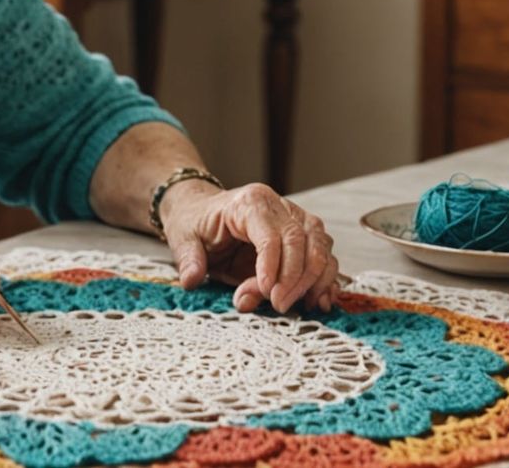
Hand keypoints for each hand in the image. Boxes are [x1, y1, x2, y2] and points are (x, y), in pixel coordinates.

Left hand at [159, 182, 340, 313]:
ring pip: (320, 245)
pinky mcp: (304, 235)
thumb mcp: (182, 238)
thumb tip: (193, 280)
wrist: (201, 211)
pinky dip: (325, 279)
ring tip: (304, 306)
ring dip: (315, 279)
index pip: (272, 234)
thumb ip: (189, 259)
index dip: (274, 265)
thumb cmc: (195, 222)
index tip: (269, 293)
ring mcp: (295, 218)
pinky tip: (319, 300)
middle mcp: (278, 205)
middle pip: (301, 239)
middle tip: (279, 305)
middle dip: (295, 278)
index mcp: (249, 202)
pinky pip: (324, 255)